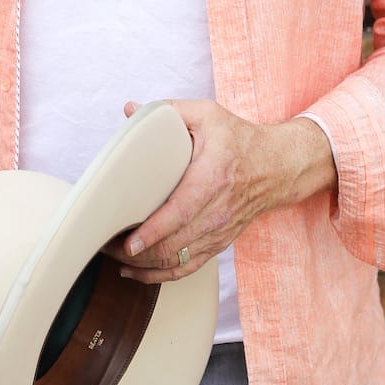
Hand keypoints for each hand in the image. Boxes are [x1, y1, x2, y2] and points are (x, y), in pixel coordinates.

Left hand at [114, 100, 336, 282]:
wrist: (279, 166)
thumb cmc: (240, 139)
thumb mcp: (208, 115)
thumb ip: (168, 111)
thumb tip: (129, 109)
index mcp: (213, 178)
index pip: (181, 212)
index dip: (153, 231)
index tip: (128, 242)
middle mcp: (218, 211)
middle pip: (174, 244)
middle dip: (137, 252)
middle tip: (105, 245)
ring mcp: (220, 231)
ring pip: (178, 261)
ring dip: (144, 266)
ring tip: (114, 257)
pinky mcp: (219, 242)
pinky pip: (188, 268)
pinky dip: (160, 275)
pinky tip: (137, 272)